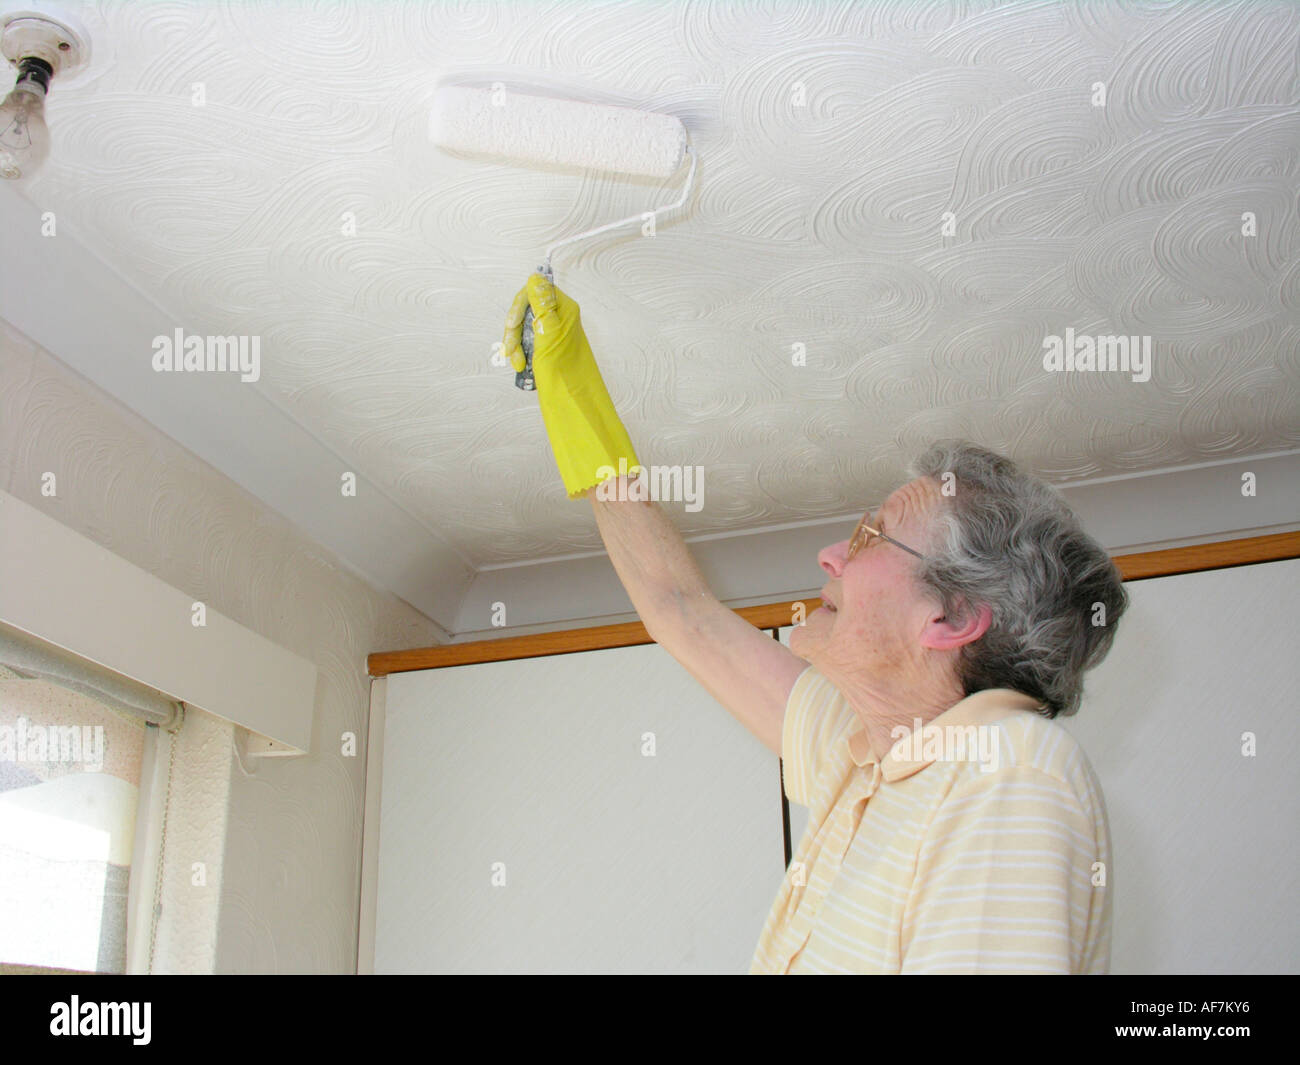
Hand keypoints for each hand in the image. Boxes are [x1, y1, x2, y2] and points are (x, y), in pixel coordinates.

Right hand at [502, 273, 640, 497]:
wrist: (574, 406)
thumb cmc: (564, 373)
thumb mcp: (549, 335)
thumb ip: (542, 305)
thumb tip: (535, 277)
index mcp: (565, 310)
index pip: (535, 291)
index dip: (519, 307)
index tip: (512, 326)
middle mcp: (560, 319)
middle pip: (525, 310)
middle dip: (515, 331)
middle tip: (514, 353)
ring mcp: (553, 336)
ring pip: (523, 329)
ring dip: (515, 346)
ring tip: (519, 366)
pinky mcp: (547, 352)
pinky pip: (526, 345)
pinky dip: (520, 355)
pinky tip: (522, 368)